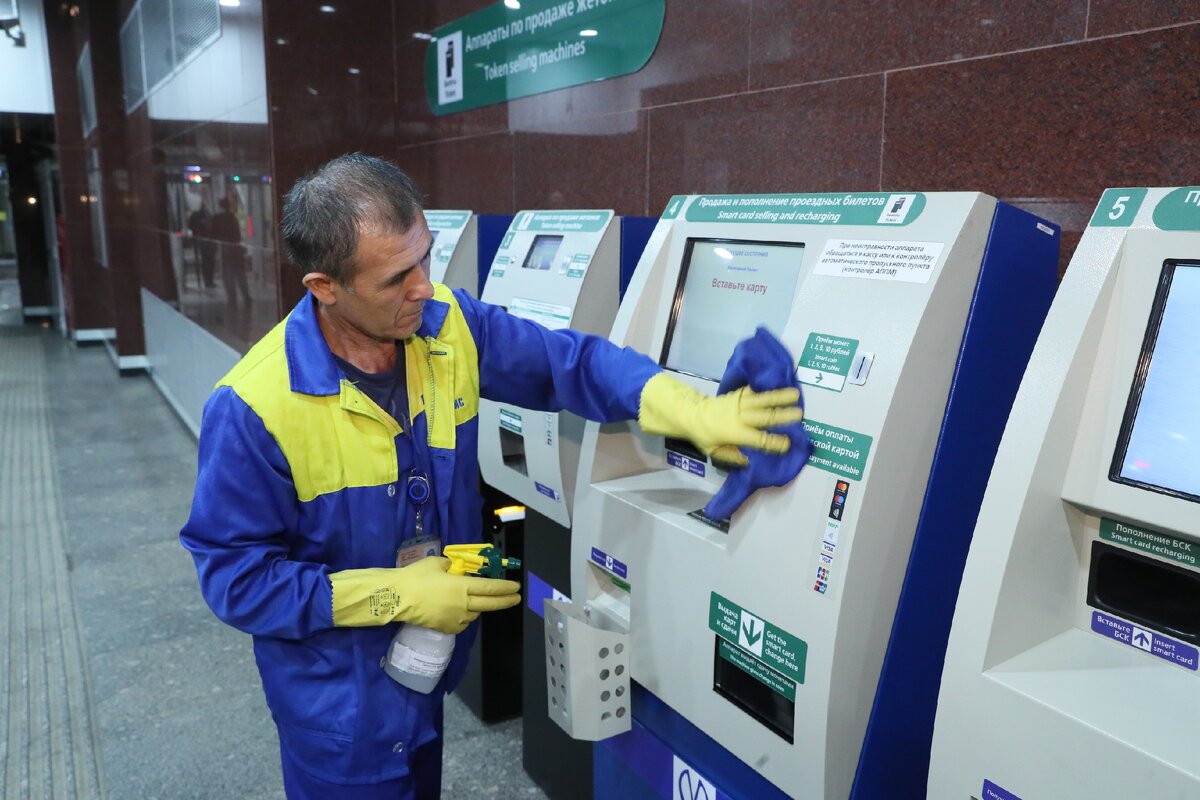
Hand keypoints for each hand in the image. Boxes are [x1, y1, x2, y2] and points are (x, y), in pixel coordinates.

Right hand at [330, 557, 520, 632]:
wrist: (397, 598)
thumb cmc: (416, 577)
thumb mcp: (436, 563)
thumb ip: (450, 567)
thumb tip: (455, 570)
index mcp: (462, 586)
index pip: (490, 588)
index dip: (505, 588)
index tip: (516, 588)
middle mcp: (463, 604)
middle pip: (490, 604)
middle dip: (505, 601)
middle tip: (516, 599)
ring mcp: (455, 618)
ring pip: (474, 614)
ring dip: (478, 607)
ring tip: (476, 601)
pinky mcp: (446, 628)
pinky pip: (461, 623)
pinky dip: (464, 617)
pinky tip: (459, 612)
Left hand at [637, 373, 803, 465]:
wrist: (692, 414)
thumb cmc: (705, 437)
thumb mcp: (715, 452)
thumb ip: (733, 457)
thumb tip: (751, 460)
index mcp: (735, 433)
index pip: (759, 439)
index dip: (774, 442)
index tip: (788, 443)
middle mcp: (740, 417)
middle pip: (765, 416)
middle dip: (783, 416)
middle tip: (800, 415)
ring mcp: (739, 402)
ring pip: (763, 399)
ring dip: (780, 396)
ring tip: (796, 394)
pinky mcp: (738, 393)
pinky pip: (754, 390)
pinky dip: (767, 386)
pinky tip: (779, 383)